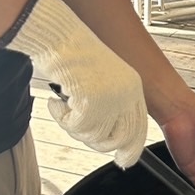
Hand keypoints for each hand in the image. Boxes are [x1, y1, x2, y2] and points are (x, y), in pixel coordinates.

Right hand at [4, 0, 148, 165]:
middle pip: (121, 139)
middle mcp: (127, 93)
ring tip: (64, 109)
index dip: (130, 147)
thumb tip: (106, 132)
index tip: (122, 158)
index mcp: (133, 86)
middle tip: (84, 138)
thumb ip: (109, 103)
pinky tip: (56, 103)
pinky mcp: (93, 101)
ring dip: (75, 128)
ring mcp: (111, 98)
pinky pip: (76, 127)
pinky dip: (61, 118)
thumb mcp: (102, 77)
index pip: (139, 128)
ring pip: (96, 137)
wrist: (58, 36)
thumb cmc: (74, 52)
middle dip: (101, 145)